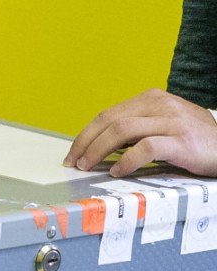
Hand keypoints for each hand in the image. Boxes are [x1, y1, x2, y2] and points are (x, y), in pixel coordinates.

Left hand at [65, 88, 216, 177]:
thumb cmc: (196, 140)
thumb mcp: (165, 125)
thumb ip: (138, 129)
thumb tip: (102, 145)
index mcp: (151, 99)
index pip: (108, 114)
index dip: (86, 134)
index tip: (74, 151)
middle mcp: (159, 104)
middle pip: (109, 120)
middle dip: (86, 142)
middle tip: (74, 161)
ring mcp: (171, 121)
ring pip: (122, 131)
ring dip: (99, 150)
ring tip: (88, 166)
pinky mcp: (182, 140)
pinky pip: (146, 148)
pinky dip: (126, 160)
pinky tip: (118, 171)